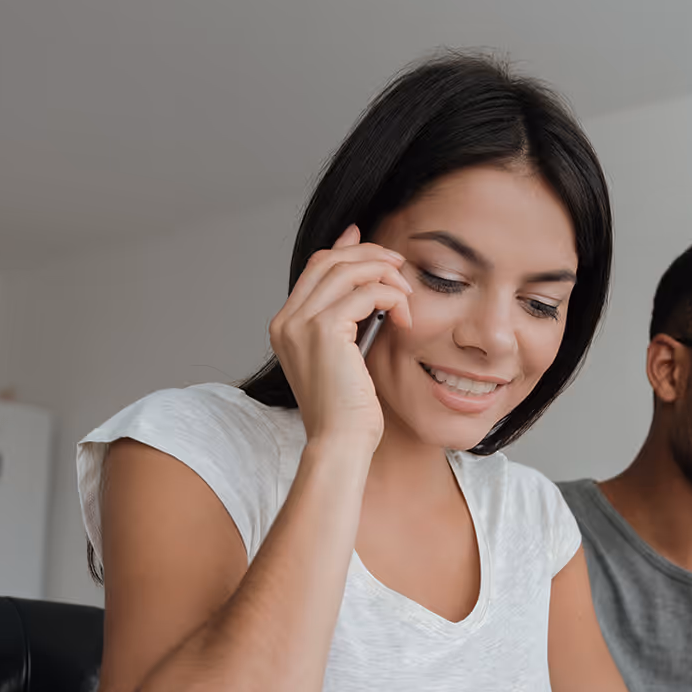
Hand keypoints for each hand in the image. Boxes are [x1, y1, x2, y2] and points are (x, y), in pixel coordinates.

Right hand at [267, 224, 414, 451]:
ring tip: (406, 295)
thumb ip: (348, 321)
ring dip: (385, 275)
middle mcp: (286, 320)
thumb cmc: (346, 411)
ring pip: (348, 271)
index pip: (315, 269)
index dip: (346, 250)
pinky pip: (366, 293)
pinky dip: (391, 298)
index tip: (376, 249)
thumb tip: (366, 286)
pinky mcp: (324, 330)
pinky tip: (404, 319)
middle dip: (370, 256)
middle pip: (329, 260)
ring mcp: (301, 323)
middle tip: (399, 266)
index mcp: (285, 326)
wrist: (339, 442)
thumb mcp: (344, 358)